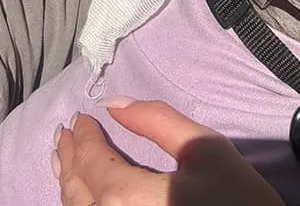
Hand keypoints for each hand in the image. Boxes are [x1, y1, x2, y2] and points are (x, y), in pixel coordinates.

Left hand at [54, 99, 284, 205]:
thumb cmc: (236, 200)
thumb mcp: (203, 149)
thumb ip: (156, 121)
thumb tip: (113, 104)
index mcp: (125, 199)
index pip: (92, 162)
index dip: (84, 138)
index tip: (79, 117)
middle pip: (77, 193)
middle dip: (68, 159)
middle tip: (63, 134)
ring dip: (69, 185)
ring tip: (65, 161)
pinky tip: (82, 197)